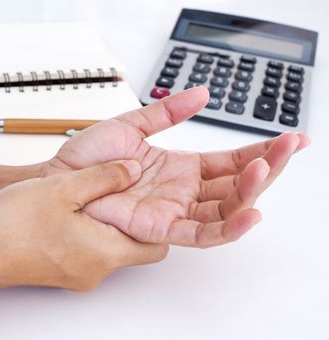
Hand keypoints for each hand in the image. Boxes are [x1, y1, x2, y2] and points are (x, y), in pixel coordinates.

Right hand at [0, 161, 167, 290]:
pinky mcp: (63, 273)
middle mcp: (96, 271)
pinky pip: (89, 252)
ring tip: (88, 196)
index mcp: (105, 252)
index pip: (158, 245)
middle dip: (131, 218)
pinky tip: (69, 212)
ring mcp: (78, 275)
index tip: (151, 197)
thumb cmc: (10, 225)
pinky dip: (88, 232)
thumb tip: (133, 170)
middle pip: (135, 246)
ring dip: (106, 222)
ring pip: (110, 247)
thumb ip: (106, 176)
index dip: (159, 219)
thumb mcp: (65, 187)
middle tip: (118, 191)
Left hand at [43, 87, 309, 246]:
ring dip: (251, 191)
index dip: (259, 151)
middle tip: (289, 148)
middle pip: (235, 184)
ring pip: (225, 208)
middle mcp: (183, 191)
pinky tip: (251, 212)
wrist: (62, 176)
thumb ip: (167, 111)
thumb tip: (202, 94)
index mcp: (181, 168)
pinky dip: (228, 227)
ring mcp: (174, 210)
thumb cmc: (90, 156)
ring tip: (267, 169)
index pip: (229, 161)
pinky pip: (201, 233)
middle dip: (265, 167)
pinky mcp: (161, 228)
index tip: (288, 140)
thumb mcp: (133, 124)